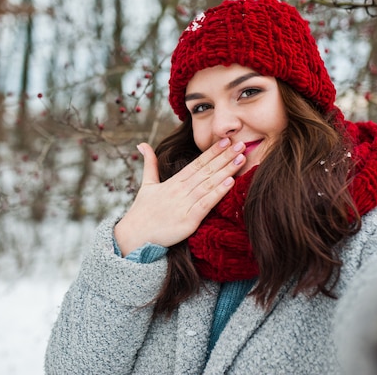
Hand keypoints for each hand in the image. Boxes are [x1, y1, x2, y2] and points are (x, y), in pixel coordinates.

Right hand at [114, 138, 245, 255]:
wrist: (134, 236)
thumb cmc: (142, 212)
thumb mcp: (147, 184)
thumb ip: (149, 164)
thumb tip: (142, 144)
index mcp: (173, 182)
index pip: (197, 163)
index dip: (212, 152)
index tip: (226, 141)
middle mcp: (180, 190)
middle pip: (206, 171)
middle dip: (224, 157)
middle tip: (242, 144)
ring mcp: (184, 205)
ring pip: (209, 184)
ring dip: (226, 171)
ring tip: (241, 159)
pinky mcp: (188, 220)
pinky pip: (205, 204)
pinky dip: (218, 193)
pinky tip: (230, 183)